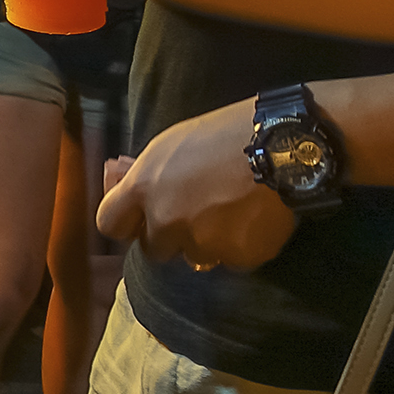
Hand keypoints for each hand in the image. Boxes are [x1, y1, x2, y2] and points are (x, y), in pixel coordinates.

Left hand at [96, 97, 297, 272]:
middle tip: (196, 212)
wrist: (284, 144)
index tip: (140, 218)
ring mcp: (203, 242)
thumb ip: (143, 171)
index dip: (126, 223)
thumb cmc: (224, 133)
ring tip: (230, 212)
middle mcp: (167, 220)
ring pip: (194, 256)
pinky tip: (253, 220)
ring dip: (205, 242)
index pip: (109, 224)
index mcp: (144, 189)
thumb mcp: (170, 144)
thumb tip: (115, 174)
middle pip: (154, 248)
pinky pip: (231, 260)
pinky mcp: (238, 256)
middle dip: (170, 235)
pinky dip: (239, 246)